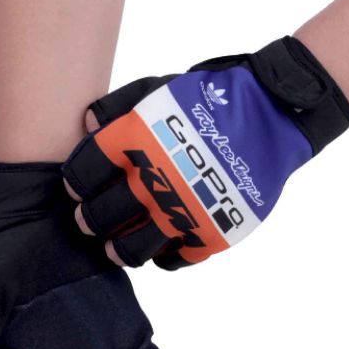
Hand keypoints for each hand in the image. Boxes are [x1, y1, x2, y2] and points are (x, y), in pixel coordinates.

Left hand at [62, 36, 348, 269]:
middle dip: (87, 219)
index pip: (85, 171)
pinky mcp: (212, 233)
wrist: (274, 115)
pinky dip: (162, 256)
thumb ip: (120, 106)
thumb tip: (87, 126)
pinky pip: (174, 259)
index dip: (75, 181)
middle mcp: (157, 179)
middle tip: (87, 220)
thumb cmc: (214, 98)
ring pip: (133, 248)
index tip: (77, 186)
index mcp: (138, 140)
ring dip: (117, 249)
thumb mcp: (162, 88)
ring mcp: (185, 211)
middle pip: (101, 215)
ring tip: (113, 247)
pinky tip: (160, 244)